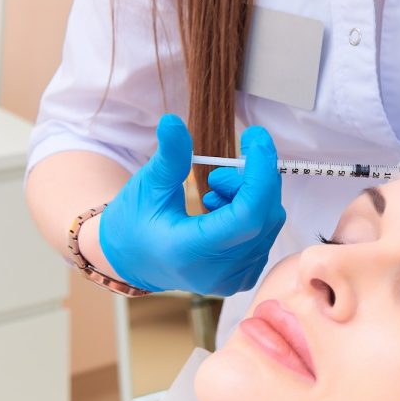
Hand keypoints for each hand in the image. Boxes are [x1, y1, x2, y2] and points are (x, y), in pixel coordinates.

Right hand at [99, 114, 286, 294]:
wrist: (131, 260)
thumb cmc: (134, 222)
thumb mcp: (147, 185)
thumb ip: (169, 156)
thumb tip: (173, 122)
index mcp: (190, 253)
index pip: (247, 216)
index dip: (260, 173)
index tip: (256, 138)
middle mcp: (218, 273)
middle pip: (264, 216)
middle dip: (252, 180)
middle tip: (221, 170)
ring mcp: (233, 279)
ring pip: (268, 224)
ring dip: (250, 195)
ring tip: (214, 190)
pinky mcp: (242, 277)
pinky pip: (264, 235)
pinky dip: (251, 211)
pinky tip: (221, 209)